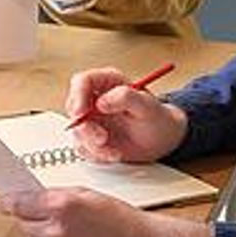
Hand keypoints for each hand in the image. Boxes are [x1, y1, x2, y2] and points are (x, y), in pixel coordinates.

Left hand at [0, 188, 156, 236]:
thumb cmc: (121, 220)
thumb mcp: (87, 194)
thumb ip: (54, 195)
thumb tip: (27, 197)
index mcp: (62, 205)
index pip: (18, 203)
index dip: (9, 202)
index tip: (2, 202)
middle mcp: (56, 231)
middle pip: (23, 222)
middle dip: (33, 217)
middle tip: (56, 217)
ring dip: (43, 235)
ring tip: (72, 233)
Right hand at [64, 67, 187, 163]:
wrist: (162, 140)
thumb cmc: (157, 119)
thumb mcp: (147, 107)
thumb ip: (126, 98)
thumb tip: (102, 101)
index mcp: (108, 82)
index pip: (82, 82)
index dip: (77, 96)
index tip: (81, 113)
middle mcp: (96, 99)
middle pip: (74, 108)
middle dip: (85, 128)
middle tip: (102, 139)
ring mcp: (92, 119)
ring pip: (77, 131)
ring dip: (93, 145)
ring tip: (114, 150)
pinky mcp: (91, 136)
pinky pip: (83, 147)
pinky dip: (96, 154)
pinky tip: (114, 153)